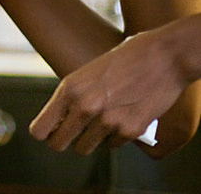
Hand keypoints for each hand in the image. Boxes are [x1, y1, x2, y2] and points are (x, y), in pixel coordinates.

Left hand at [30, 26, 187, 154]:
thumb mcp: (87, 73)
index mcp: (69, 89)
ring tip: (100, 121)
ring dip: (90, 139)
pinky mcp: (131, 130)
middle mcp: (84, 107)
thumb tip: (59, 120)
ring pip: (84, 148)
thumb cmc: (125, 59)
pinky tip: (123, 117)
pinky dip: (116, 136)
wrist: (164, 56)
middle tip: (73, 133)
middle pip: (58, 144)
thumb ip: (72, 96)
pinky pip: (113, 144)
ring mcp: (108, 121)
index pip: (40, 129)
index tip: (52, 129)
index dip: (46, 132)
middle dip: (64, 140)